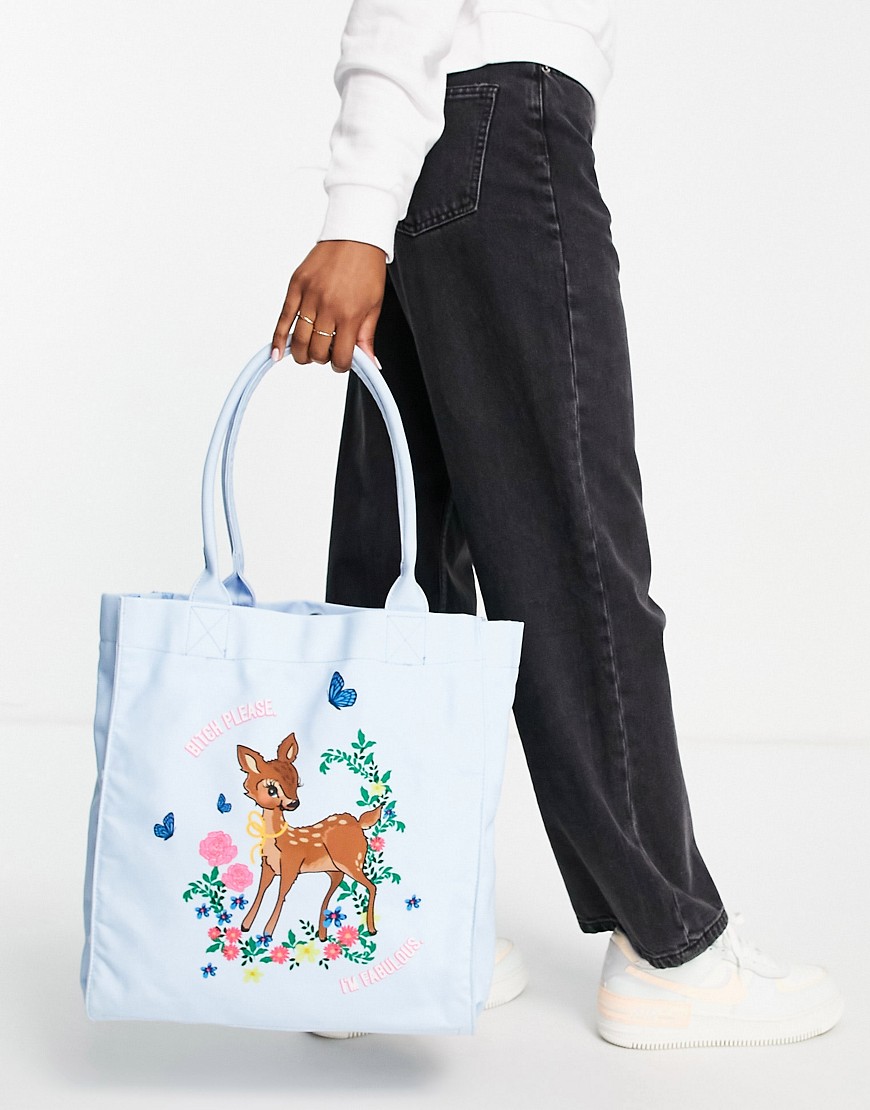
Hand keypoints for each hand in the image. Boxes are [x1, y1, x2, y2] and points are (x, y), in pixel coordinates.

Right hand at [271, 240, 386, 372]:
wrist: (355, 235)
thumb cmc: (367, 268)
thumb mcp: (374, 306)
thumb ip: (367, 337)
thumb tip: (369, 363)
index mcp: (350, 314)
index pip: (340, 357)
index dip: (341, 365)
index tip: (342, 361)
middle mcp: (327, 307)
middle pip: (316, 351)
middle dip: (322, 358)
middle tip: (327, 351)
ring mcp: (309, 296)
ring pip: (299, 340)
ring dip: (303, 353)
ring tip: (308, 351)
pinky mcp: (296, 286)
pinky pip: (283, 319)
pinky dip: (278, 339)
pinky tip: (276, 353)